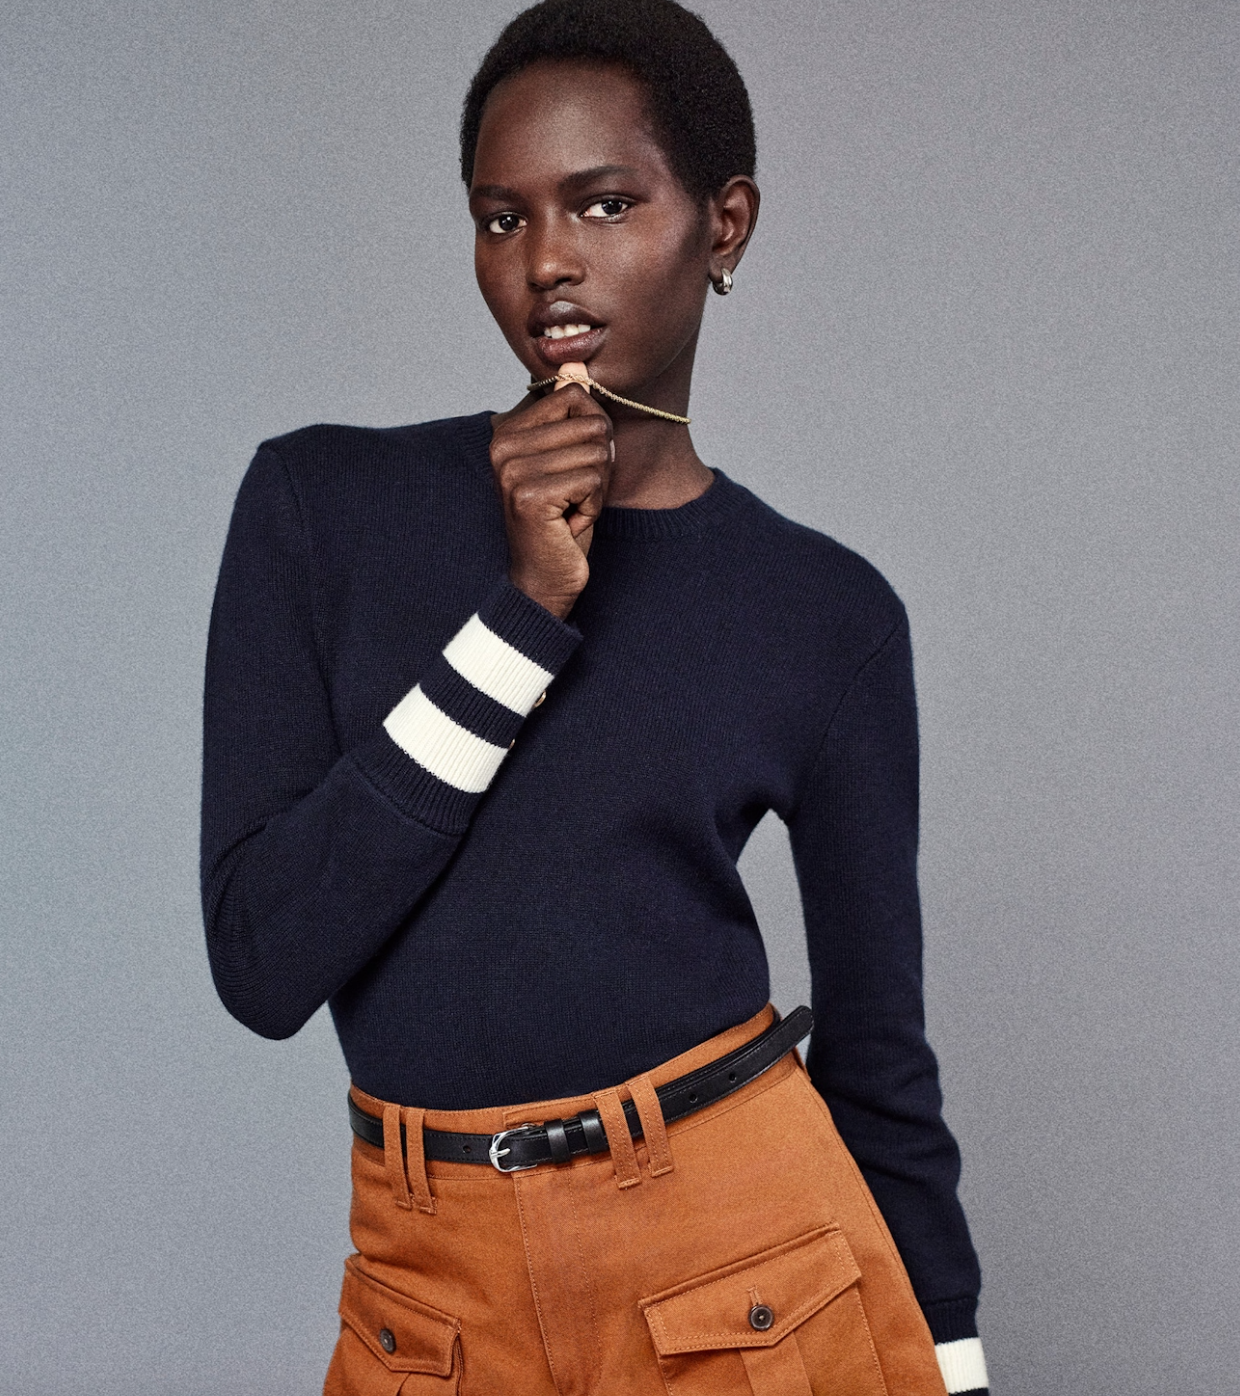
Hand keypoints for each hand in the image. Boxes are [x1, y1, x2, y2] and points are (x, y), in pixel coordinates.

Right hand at [490, 373, 613, 619]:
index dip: (592, 432)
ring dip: (596, 487)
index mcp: (506, 431)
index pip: (574, 394)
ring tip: (571, 508)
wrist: (545, 577)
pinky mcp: (529, 496)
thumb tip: (577, 367)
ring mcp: (512, 472)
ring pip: (596, 453)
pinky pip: (592, 480)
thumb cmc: (562, 519)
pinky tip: (570, 522)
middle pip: (591, 423)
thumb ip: (570, 415)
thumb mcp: (568, 459)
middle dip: (598, 463)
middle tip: (574, 494)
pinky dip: (593, 506)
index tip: (573, 465)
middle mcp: (502, 447)